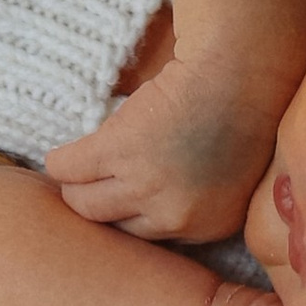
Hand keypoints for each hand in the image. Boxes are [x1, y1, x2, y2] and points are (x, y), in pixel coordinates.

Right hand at [49, 52, 290, 241]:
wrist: (242, 67)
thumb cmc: (244, 104)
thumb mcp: (234, 171)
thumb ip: (198, 195)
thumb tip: (154, 201)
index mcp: (209, 225)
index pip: (152, 238)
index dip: (134, 213)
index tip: (123, 198)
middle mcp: (174, 216)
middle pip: (113, 226)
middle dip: (102, 205)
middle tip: (93, 183)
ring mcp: (144, 185)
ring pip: (83, 202)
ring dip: (76, 185)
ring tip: (77, 171)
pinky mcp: (117, 151)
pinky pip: (67, 167)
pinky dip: (61, 160)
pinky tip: (64, 154)